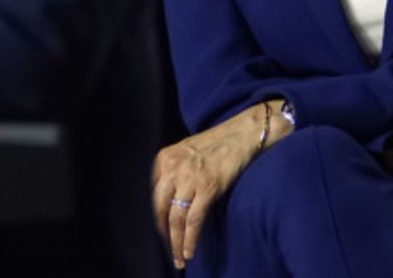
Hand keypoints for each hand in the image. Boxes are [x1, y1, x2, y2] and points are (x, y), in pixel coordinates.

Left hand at [150, 101, 287, 268]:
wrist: (241, 134)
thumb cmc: (216, 144)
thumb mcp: (185, 153)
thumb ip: (173, 172)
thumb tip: (168, 202)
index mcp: (164, 159)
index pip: (151, 196)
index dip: (154, 218)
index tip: (159, 233)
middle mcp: (172, 168)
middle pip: (159, 209)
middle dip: (162, 234)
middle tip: (168, 251)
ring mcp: (189, 178)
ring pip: (175, 218)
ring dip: (176, 243)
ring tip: (179, 258)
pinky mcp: (207, 187)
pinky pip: (193, 220)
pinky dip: (190, 238)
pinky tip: (189, 251)